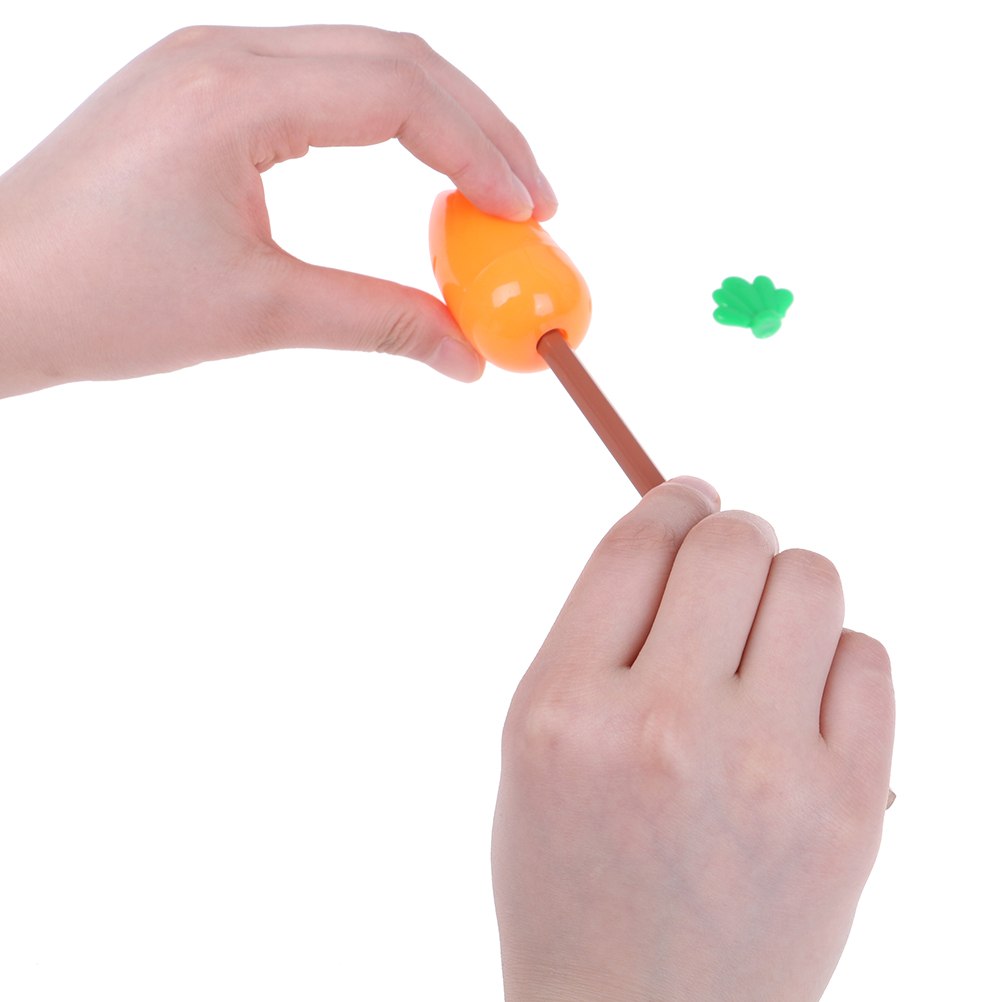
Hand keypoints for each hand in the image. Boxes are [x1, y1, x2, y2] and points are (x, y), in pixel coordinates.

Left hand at [0, 25, 557, 397]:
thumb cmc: (98, 300)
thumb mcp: (258, 314)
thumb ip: (379, 322)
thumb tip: (467, 355)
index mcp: (233, 94)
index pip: (400, 92)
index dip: (482, 151)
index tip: (529, 216)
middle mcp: (223, 53)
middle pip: (398, 59)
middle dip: (480, 129)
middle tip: (531, 205)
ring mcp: (210, 63)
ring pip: (365, 64)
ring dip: (440, 124)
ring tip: (489, 194)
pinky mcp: (205, 89)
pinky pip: (323, 85)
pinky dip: (388, 128)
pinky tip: (417, 176)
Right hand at [492, 477, 894, 1001]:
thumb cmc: (573, 877)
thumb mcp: (536, 748)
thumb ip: (595, 635)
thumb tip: (678, 525)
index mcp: (564, 708)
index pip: (637, 542)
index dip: (671, 497)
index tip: (688, 493)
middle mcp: (663, 727)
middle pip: (733, 542)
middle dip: (732, 534)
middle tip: (729, 565)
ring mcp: (766, 768)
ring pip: (813, 580)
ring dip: (787, 588)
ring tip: (764, 640)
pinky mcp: (849, 808)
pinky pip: (869, 657)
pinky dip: (837, 659)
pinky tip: (802, 704)